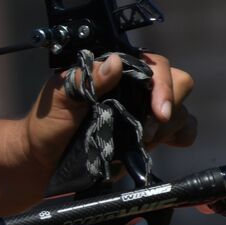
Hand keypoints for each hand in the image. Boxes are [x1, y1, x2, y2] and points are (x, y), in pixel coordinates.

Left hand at [25, 51, 196, 168]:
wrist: (43, 161)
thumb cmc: (47, 125)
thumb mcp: (59, 99)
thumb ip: (85, 79)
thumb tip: (115, 63)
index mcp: (115, 72)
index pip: (156, 65)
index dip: (163, 85)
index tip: (158, 112)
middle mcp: (135, 87)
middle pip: (179, 83)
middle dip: (168, 107)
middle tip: (146, 132)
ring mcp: (145, 111)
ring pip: (181, 109)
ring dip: (168, 128)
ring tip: (142, 141)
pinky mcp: (150, 135)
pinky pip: (182, 129)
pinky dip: (182, 135)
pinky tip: (170, 143)